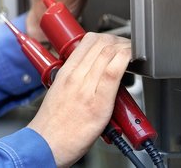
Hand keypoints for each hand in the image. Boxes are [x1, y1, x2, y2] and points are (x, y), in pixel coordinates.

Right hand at [27, 33, 130, 167]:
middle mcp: (75, 76)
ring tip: (133, 54)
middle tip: (127, 47)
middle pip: (100, 43)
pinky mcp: (98, 102)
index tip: (115, 42)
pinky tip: (132, 60)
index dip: (106, 36)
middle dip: (119, 40)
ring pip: (107, 53)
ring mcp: (86, 88)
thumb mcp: (58, 90)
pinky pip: (112, 73)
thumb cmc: (53, 123)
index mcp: (65, 72)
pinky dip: (125, 61)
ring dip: (125, 48)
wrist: (47, 143)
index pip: (87, 41)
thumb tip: (92, 73)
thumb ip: (74, 79)